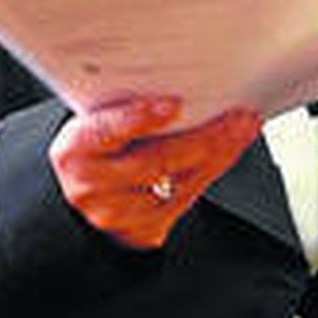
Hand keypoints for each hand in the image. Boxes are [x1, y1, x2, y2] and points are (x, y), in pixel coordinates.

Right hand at [49, 96, 262, 249]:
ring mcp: (118, 213)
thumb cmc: (95, 150)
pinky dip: (213, 170)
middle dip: (203, 137)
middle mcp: (92, 186)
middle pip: (155, 161)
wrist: (84, 198)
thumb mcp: (94, 124)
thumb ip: (123, 109)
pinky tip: (231, 150)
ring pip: (178, 182)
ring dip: (219, 153)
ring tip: (243, 128)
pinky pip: (187, 198)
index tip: (174, 104)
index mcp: (74, 150)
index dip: (139, 118)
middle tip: (236, 116)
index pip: (106, 132)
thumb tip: (178, 86)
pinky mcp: (143, 230)